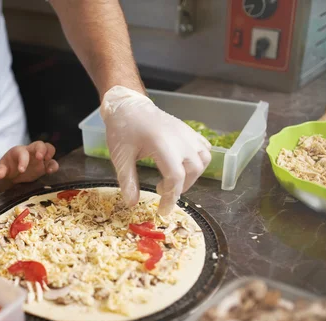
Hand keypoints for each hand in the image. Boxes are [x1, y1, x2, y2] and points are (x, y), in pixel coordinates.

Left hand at [0, 141, 58, 184]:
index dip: (23, 160)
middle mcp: (31, 152)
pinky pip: (53, 162)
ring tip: (47, 161)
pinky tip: (49, 172)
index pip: (22, 152)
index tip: (21, 170)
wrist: (14, 173)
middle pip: (39, 144)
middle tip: (40, 158)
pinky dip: (53, 166)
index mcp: (19, 151)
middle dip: (41, 149)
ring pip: (49, 148)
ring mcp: (40, 158)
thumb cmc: (8, 168)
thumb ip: (1, 171)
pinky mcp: (45, 165)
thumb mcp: (3, 169)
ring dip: (50, 153)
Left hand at [101, 86, 210, 214]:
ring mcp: (186, 133)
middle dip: (180, 188)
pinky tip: (183, 166)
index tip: (162, 210)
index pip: (176, 177)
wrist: (128, 105)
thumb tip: (131, 204)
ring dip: (192, 176)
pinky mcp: (188, 131)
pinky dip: (199, 161)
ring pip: (203, 160)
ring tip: (173, 180)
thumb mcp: (120, 157)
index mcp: (162, 145)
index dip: (171, 197)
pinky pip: (204, 148)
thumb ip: (128, 181)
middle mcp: (180, 139)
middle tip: (162, 193)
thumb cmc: (122, 129)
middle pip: (193, 171)